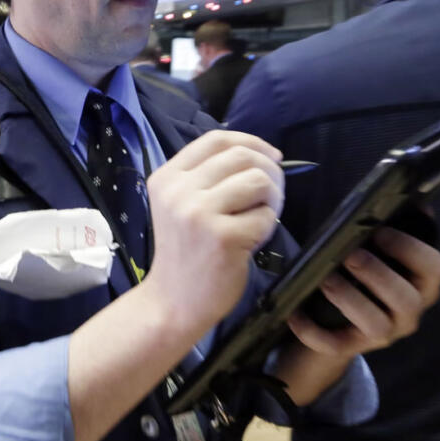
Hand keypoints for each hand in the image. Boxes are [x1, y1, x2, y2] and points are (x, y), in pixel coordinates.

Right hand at [143, 130, 284, 334]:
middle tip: (272, 195)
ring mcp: (198, 213)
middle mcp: (178, 190)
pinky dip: (267, 227)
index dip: (252, 142)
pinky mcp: (222, 237)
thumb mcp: (180, 205)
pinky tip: (252, 241)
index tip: (271, 156)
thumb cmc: (184, 253)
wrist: (173, 302)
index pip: (216, 139)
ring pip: (258, 180)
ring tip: (261, 218)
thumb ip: (207, 177)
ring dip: (272, 198)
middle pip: (242, 156)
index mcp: (166, 177)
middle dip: (270, 171)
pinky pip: (264, 216)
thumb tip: (261, 154)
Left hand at [286, 226, 439, 357]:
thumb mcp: (382, 250)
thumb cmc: (364, 272)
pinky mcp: (353, 348)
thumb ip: (396, 228)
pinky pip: (335, 345)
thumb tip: (414, 202)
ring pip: (377, 325)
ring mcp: (384, 334)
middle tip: (349, 255)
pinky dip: (313, 331)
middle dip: (377, 274)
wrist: (341, 318)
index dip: (411, 249)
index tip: (380, 231)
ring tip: (325, 278)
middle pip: (408, 300)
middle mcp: (409, 312)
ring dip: (350, 299)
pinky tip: (294, 313)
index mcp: (421, 283)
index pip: (435, 268)